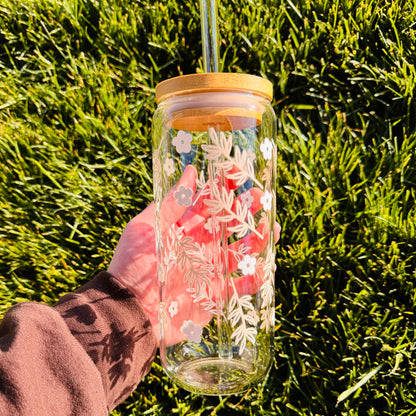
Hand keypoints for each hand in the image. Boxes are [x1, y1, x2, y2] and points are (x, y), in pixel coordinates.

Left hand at [108, 166, 279, 343]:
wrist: (128, 311)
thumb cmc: (132, 265)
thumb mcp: (148, 229)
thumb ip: (171, 204)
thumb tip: (190, 170)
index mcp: (184, 229)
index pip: (208, 204)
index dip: (223, 189)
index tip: (238, 174)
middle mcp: (200, 247)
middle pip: (228, 226)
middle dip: (246, 211)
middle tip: (262, 198)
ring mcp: (209, 271)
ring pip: (240, 253)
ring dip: (257, 241)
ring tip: (271, 228)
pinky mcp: (214, 296)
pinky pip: (239, 287)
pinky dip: (253, 279)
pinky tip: (262, 268)